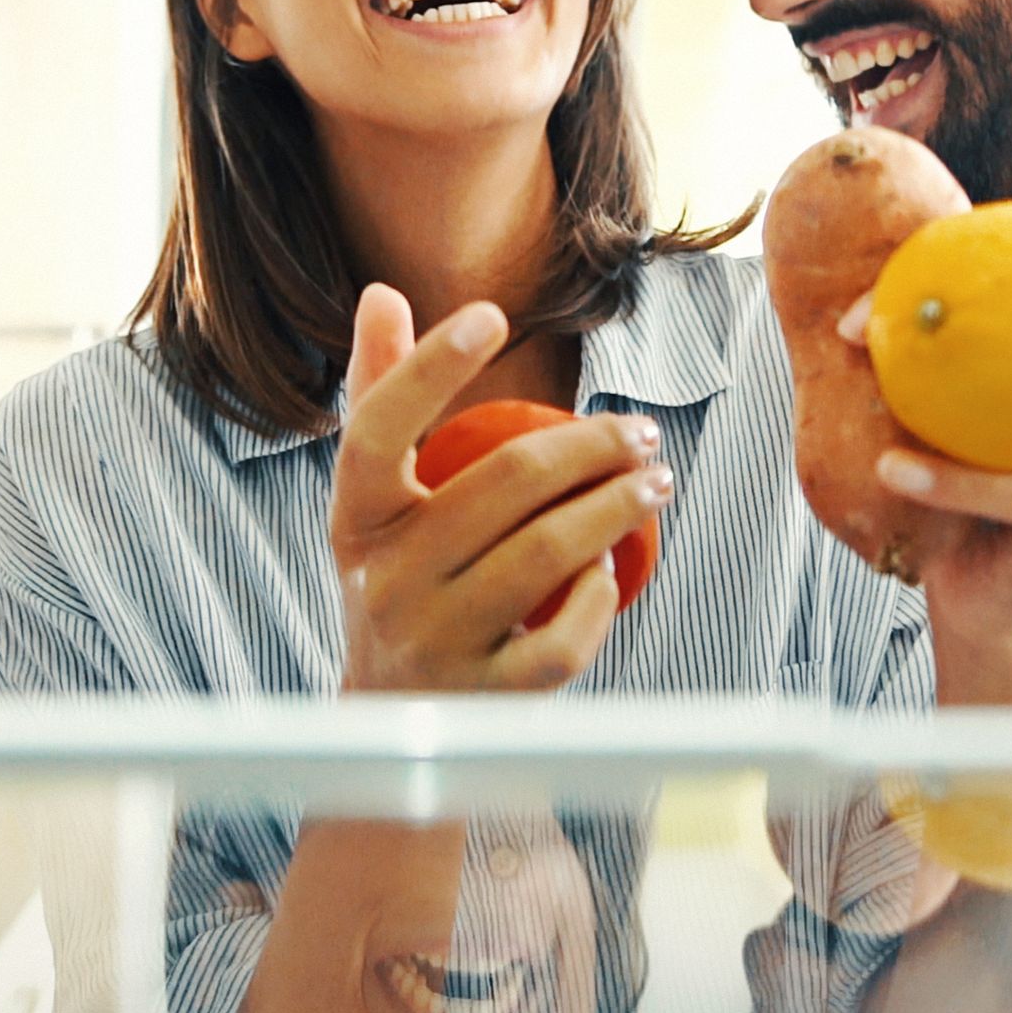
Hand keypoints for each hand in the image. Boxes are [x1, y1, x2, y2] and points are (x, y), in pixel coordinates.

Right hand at [330, 285, 666, 692]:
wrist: (389, 719)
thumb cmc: (396, 578)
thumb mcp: (373, 501)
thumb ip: (377, 396)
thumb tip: (382, 294)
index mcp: (356, 519)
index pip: (379, 428)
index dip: (431, 366)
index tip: (492, 314)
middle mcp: (384, 579)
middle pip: (503, 483)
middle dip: (590, 446)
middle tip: (639, 433)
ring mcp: (432, 641)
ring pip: (544, 556)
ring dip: (616, 507)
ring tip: (655, 481)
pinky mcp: (482, 698)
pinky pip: (558, 642)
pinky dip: (596, 600)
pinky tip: (614, 569)